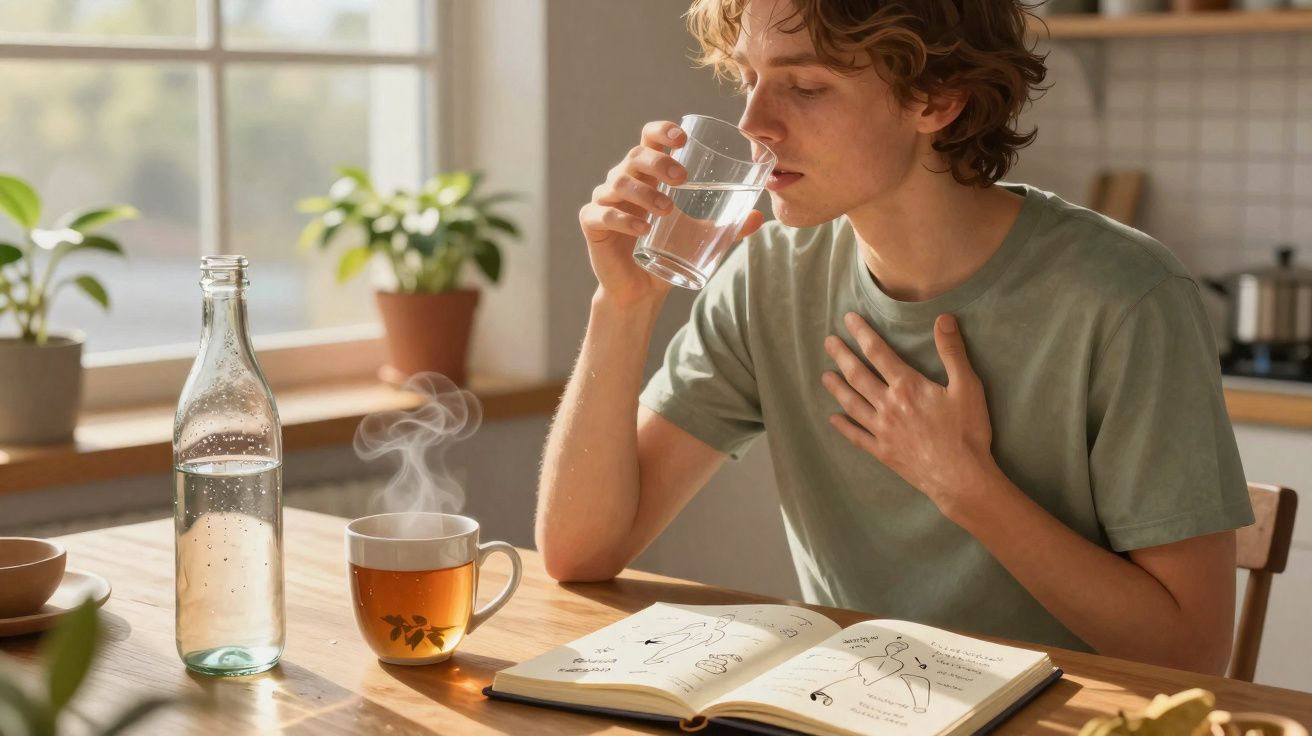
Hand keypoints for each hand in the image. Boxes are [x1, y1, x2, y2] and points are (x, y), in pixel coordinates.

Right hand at [579, 120, 765, 309]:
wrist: (640, 289)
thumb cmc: (667, 253)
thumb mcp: (700, 237)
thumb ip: (728, 227)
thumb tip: (759, 217)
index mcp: (647, 175)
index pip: (649, 139)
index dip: (662, 131)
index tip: (683, 138)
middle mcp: (623, 180)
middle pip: (635, 157)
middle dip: (659, 162)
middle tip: (682, 178)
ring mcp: (604, 199)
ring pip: (619, 183)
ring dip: (645, 193)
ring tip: (668, 209)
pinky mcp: (592, 223)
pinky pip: (602, 213)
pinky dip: (623, 219)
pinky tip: (643, 230)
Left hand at [821, 312, 998, 519]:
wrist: (961, 478)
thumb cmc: (967, 432)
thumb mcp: (967, 387)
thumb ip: (952, 351)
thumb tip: (943, 318)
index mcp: (907, 386)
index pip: (878, 352)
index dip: (862, 334)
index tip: (848, 320)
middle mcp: (888, 405)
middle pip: (858, 375)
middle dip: (842, 356)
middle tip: (828, 342)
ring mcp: (882, 430)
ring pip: (852, 403)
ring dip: (837, 388)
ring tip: (825, 376)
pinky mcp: (883, 452)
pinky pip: (857, 436)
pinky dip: (843, 426)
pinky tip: (833, 419)